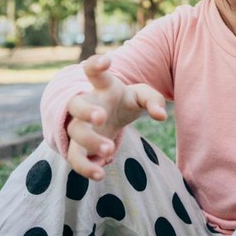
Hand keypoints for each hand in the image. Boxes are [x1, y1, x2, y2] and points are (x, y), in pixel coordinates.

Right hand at [66, 54, 166, 179]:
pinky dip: (84, 167)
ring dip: (90, 142)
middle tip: (102, 117)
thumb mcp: (141, 96)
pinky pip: (74, 158)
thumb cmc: (124, 101)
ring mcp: (78, 125)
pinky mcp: (77, 146)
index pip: (94, 71)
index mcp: (102, 87)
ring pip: (75, 132)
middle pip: (76, 104)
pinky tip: (100, 174)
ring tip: (109, 151)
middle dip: (86, 111)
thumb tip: (161, 116)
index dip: (96, 64)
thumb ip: (153, 100)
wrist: (108, 116)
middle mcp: (86, 104)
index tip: (106, 61)